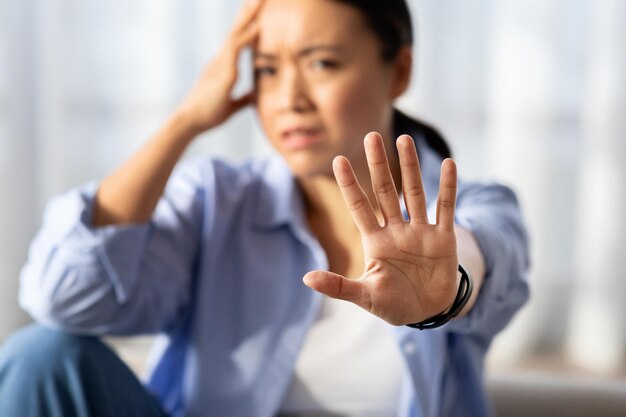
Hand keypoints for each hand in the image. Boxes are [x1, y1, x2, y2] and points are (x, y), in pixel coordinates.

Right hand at [174, 0, 262, 133]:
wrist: (190, 122)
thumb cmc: (208, 115)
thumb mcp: (231, 105)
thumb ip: (243, 98)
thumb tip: (255, 96)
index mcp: (223, 65)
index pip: (238, 39)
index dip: (248, 24)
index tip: (257, 9)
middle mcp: (220, 59)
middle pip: (237, 28)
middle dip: (249, 11)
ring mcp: (221, 62)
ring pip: (237, 32)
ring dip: (249, 15)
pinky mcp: (223, 71)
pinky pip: (236, 48)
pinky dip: (247, 36)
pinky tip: (259, 25)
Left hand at [303, 132, 459, 325]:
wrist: (427, 312)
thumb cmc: (392, 304)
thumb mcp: (365, 296)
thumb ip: (338, 286)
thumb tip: (306, 278)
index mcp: (375, 242)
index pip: (359, 207)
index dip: (350, 184)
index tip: (338, 160)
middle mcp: (396, 230)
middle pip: (385, 191)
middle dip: (378, 165)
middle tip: (370, 136)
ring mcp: (420, 231)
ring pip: (414, 193)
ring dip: (410, 167)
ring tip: (404, 139)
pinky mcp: (443, 238)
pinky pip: (445, 208)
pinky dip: (447, 187)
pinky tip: (449, 164)